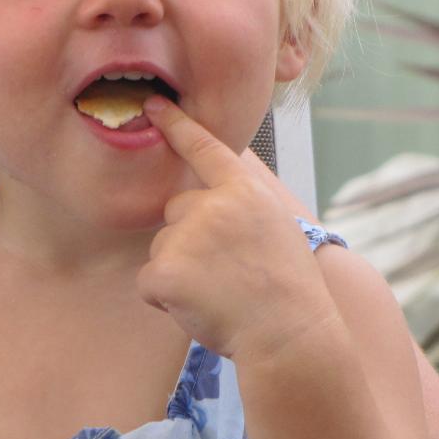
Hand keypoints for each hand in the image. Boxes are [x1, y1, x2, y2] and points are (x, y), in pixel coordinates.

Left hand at [138, 96, 332, 362]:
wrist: (290, 335)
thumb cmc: (288, 289)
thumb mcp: (277, 225)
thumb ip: (242, 202)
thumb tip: (211, 189)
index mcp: (244, 190)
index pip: (204, 147)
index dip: (176, 124)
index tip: (153, 103)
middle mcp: (213, 204)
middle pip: (174, 210)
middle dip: (188, 238)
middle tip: (226, 272)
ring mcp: (187, 236)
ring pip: (161, 248)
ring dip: (179, 272)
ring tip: (219, 293)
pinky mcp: (166, 270)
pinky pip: (148, 282)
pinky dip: (165, 299)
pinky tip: (199, 308)